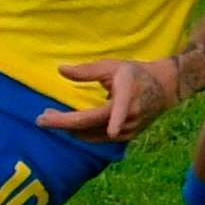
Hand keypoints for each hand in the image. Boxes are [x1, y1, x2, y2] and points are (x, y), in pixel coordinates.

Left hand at [35, 58, 181, 143]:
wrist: (163, 89)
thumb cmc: (135, 74)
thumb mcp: (113, 67)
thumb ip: (87, 71)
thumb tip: (61, 70)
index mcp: (129, 96)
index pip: (120, 110)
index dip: (116, 121)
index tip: (112, 132)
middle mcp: (129, 117)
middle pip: (93, 124)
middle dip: (65, 123)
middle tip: (41, 119)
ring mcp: (128, 130)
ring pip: (93, 134)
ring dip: (70, 128)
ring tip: (49, 118)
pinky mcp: (125, 137)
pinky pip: (98, 138)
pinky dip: (81, 132)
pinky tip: (67, 125)